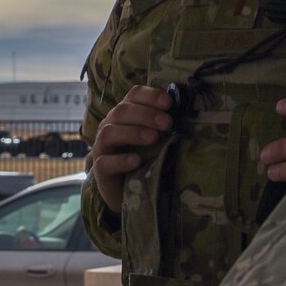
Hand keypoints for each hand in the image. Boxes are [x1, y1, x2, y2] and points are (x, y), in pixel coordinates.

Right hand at [88, 85, 173, 215]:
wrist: (127, 190)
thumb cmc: (144, 157)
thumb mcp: (156, 139)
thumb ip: (163, 125)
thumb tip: (184, 113)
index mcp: (125, 114)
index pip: (133, 95)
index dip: (150, 95)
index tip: (169, 103)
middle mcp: (110, 125)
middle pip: (122, 111)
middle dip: (146, 114)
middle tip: (167, 123)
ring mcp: (102, 147)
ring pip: (110, 133)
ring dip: (133, 133)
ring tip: (153, 138)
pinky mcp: (100, 170)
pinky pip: (105, 163)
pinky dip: (120, 161)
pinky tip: (136, 161)